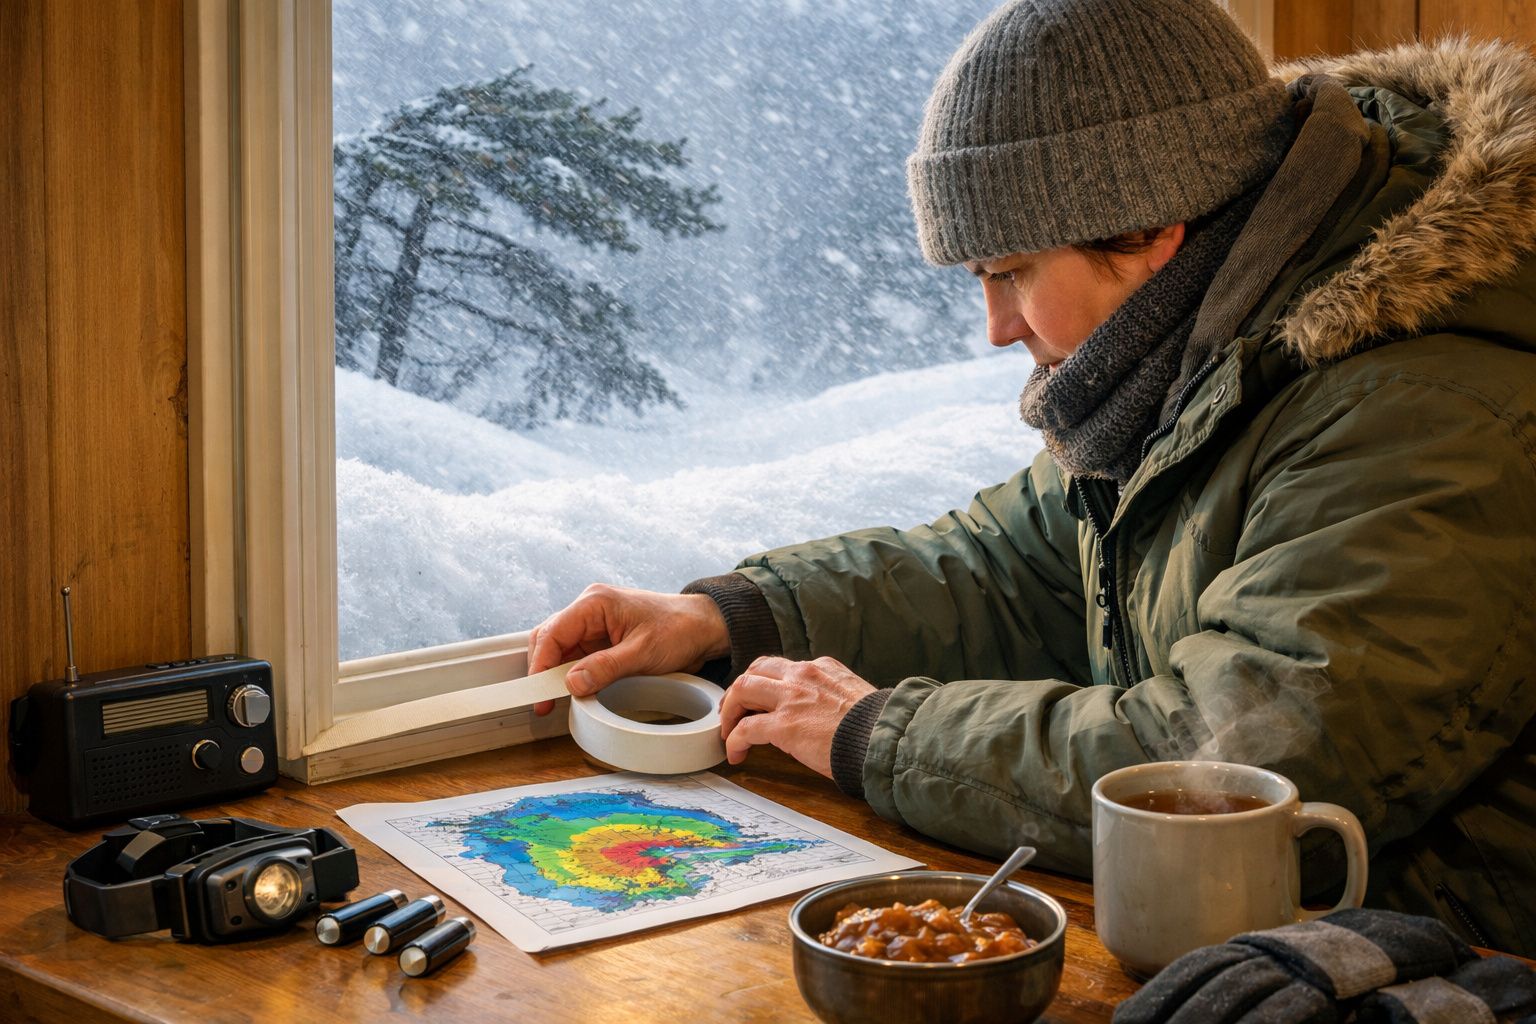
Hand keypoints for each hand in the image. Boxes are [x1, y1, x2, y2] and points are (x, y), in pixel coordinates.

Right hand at [526, 584, 729, 714]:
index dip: (541, 664)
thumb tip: (572, 683)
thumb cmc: (679, 629)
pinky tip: (574, 691)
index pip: (553, 632)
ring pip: (560, 649)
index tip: (540, 693)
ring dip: (557, 674)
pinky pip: (576, 656)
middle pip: (550, 639)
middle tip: (545, 703)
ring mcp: (594, 624)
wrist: (703, 627)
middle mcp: (589, 609)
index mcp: (595, 602)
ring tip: (556, 701)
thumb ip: (606, 667)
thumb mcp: (643, 653)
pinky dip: (572, 674)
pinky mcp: (602, 639)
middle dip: (544, 670)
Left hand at [719, 656, 875, 776]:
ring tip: (729, 731)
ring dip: (730, 711)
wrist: (885, 740)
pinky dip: (734, 740)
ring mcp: (791, 697)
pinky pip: (745, 728)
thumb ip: (833, 698)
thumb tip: (825, 716)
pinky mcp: (783, 724)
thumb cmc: (877, 728)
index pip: (782, 667)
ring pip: (742, 689)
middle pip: (755, 670)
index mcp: (822, 668)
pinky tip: (736, 753)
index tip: (761, 701)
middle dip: (739, 691)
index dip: (765, 684)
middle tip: (734, 712)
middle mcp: (803, 675)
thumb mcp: (855, 698)